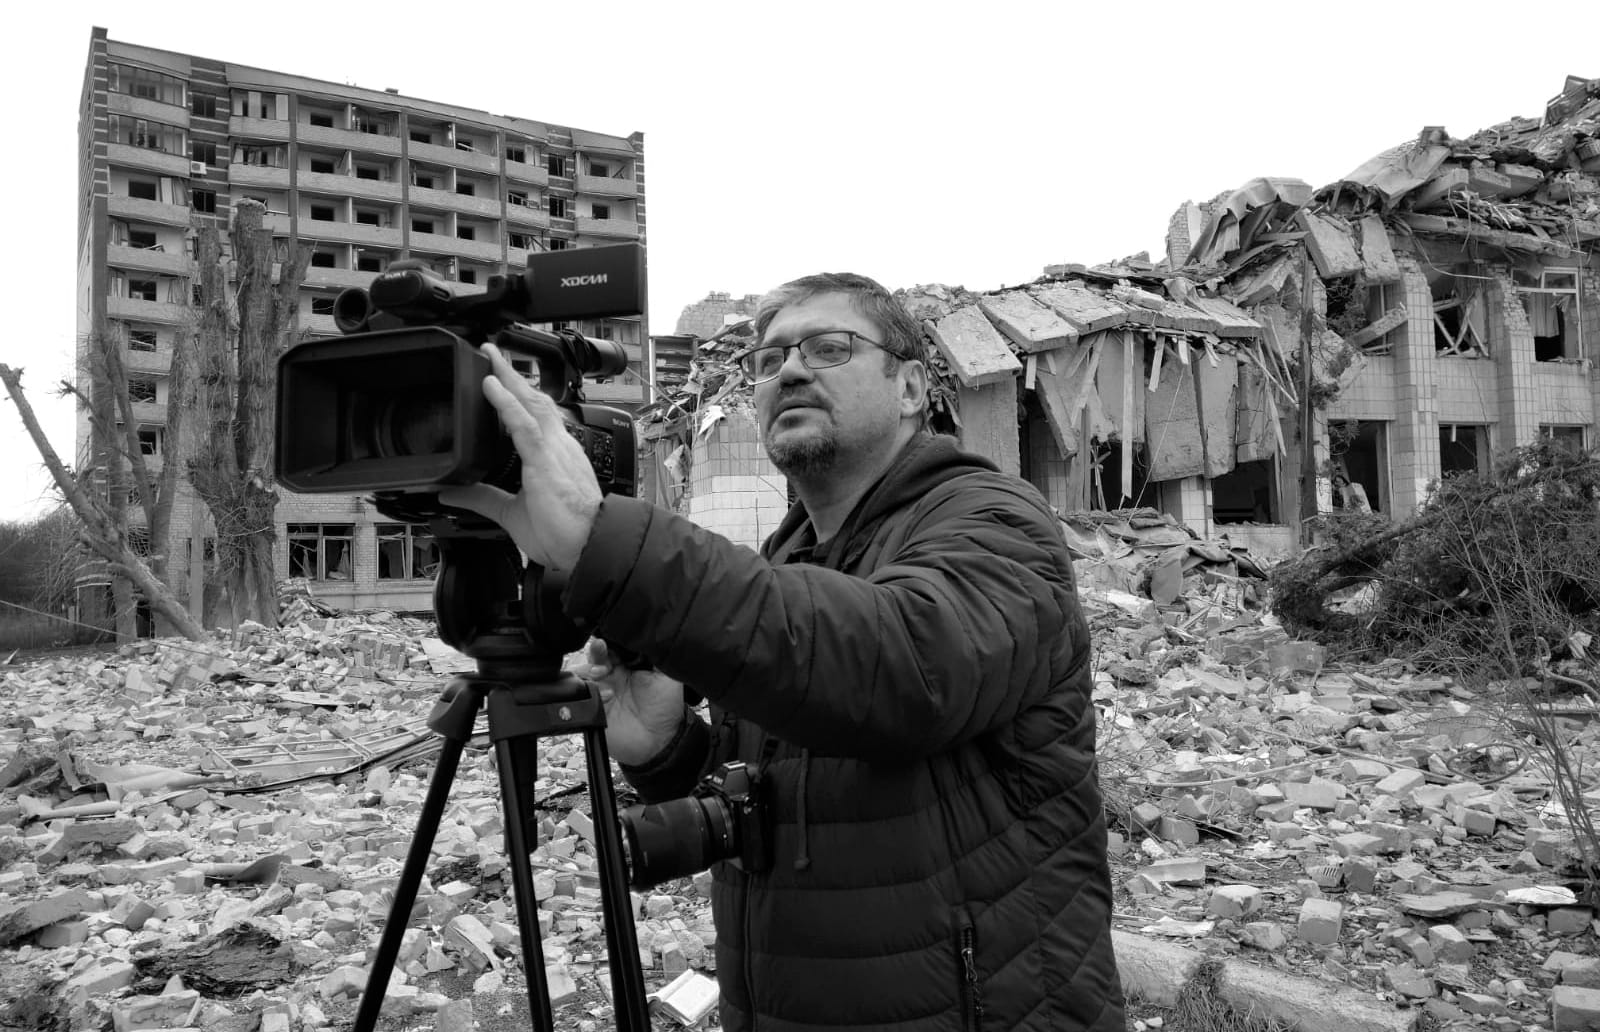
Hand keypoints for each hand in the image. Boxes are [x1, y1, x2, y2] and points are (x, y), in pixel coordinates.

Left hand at [437, 343, 601, 572]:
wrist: (590, 549)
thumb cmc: (565, 534)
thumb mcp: (511, 512)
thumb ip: (482, 498)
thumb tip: (452, 491)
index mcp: (554, 456)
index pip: (536, 416)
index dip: (520, 395)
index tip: (503, 379)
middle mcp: (558, 447)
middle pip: (536, 400)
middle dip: (514, 375)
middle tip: (492, 352)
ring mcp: (554, 451)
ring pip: (531, 403)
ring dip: (509, 378)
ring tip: (489, 358)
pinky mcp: (545, 462)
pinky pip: (524, 424)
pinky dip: (506, 403)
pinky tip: (490, 386)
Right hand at [576, 639, 687, 766]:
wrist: (660, 741)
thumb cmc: (666, 707)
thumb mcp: (668, 675)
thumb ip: (657, 653)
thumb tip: (649, 632)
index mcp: (628, 663)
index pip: (614, 644)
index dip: (611, 638)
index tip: (611, 637)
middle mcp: (611, 674)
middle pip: (596, 654)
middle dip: (596, 650)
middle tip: (601, 648)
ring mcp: (600, 690)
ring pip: (584, 672)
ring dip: (590, 669)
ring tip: (601, 672)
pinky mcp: (593, 708)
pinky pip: (581, 696)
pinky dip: (591, 692)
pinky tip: (607, 695)